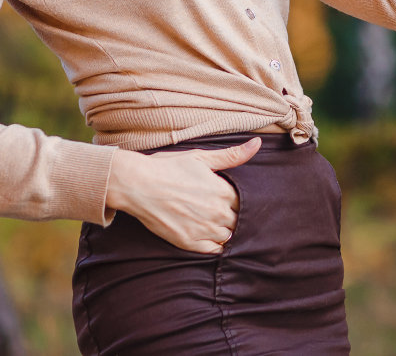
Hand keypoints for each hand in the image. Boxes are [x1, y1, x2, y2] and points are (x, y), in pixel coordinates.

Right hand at [104, 137, 260, 253]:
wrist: (138, 185)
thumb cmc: (168, 167)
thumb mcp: (201, 157)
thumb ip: (232, 155)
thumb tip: (257, 144)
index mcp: (223, 191)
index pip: (245, 202)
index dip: (238, 200)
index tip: (229, 198)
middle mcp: (217, 212)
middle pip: (238, 220)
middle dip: (233, 216)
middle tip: (221, 210)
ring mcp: (203, 229)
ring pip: (228, 236)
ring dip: (225, 230)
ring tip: (213, 221)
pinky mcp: (189, 243)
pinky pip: (213, 250)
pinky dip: (215, 245)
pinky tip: (208, 235)